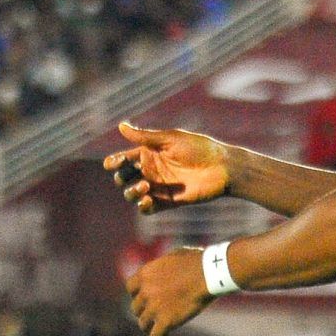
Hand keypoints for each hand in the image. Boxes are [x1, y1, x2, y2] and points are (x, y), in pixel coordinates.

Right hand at [102, 121, 229, 213]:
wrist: (222, 168)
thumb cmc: (199, 148)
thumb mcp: (171, 139)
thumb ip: (145, 137)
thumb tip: (120, 126)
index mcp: (149, 153)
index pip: (123, 159)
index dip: (114, 162)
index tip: (114, 163)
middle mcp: (150, 170)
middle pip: (123, 178)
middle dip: (122, 177)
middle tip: (136, 173)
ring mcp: (158, 187)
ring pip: (132, 194)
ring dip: (132, 192)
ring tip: (145, 186)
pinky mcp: (167, 202)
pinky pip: (147, 208)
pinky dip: (143, 206)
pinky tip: (148, 200)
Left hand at [126, 248, 211, 335]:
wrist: (209, 274)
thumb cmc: (197, 262)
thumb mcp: (174, 257)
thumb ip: (164, 267)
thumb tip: (165, 270)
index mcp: (145, 274)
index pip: (131, 288)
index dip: (137, 295)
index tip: (143, 299)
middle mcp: (145, 291)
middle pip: (137, 308)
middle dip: (144, 312)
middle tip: (153, 316)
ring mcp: (154, 308)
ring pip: (144, 324)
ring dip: (150, 328)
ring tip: (158, 332)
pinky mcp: (165, 321)